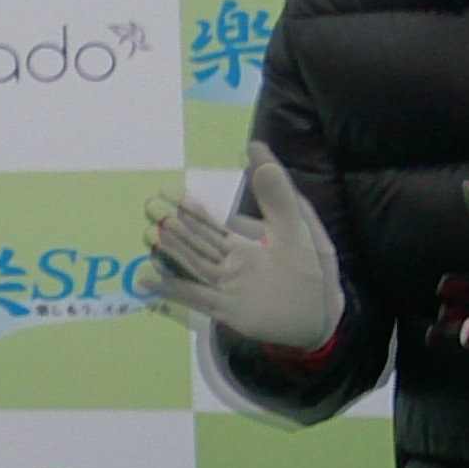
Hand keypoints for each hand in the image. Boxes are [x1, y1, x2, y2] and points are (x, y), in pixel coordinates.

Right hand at [147, 144, 344, 350]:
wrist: (322, 318)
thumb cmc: (313, 271)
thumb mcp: (298, 227)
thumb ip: (276, 195)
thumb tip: (255, 149)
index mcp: (245, 242)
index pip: (212, 222)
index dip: (190, 207)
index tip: (168, 190)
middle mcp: (230, 262)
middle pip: (196, 242)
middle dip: (173, 225)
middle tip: (148, 207)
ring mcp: (226, 286)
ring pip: (192, 263)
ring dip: (170, 250)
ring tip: (147, 233)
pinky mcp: (226, 308)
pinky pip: (195, 296)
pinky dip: (171, 288)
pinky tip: (146, 277)